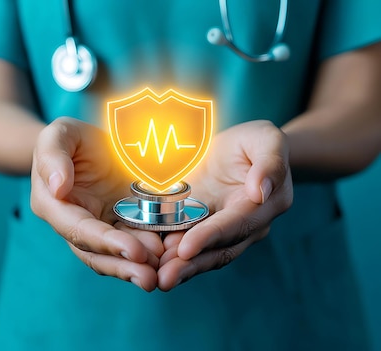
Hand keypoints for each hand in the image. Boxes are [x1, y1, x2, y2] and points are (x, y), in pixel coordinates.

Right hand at [31, 117, 163, 290]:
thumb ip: (53, 156)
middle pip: (95, 253)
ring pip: (113, 257)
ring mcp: (98, 228)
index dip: (104, 242)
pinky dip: (149, 255)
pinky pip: (134, 245)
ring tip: (159, 275)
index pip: (77, 229)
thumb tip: (58, 188)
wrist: (91, 144)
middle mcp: (73, 224)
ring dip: (135, 269)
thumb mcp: (58, 134)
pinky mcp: (120, 227)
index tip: (133, 250)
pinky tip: (168, 259)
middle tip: (149, 277)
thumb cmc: (71, 138)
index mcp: (53, 204)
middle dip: (121, 266)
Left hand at [157, 120, 293, 290]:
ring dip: (180, 269)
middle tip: (164, 278)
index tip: (185, 248)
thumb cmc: (254, 143)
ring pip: (202, 256)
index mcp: (263, 206)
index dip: (210, 237)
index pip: (234, 225)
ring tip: (156, 279)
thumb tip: (261, 191)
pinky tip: (151, 266)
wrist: (241, 151)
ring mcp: (222, 232)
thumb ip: (270, 163)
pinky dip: (171, 259)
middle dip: (190, 265)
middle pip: (217, 250)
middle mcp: (245, 227)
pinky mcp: (201, 230)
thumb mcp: (266, 140)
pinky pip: (187, 248)